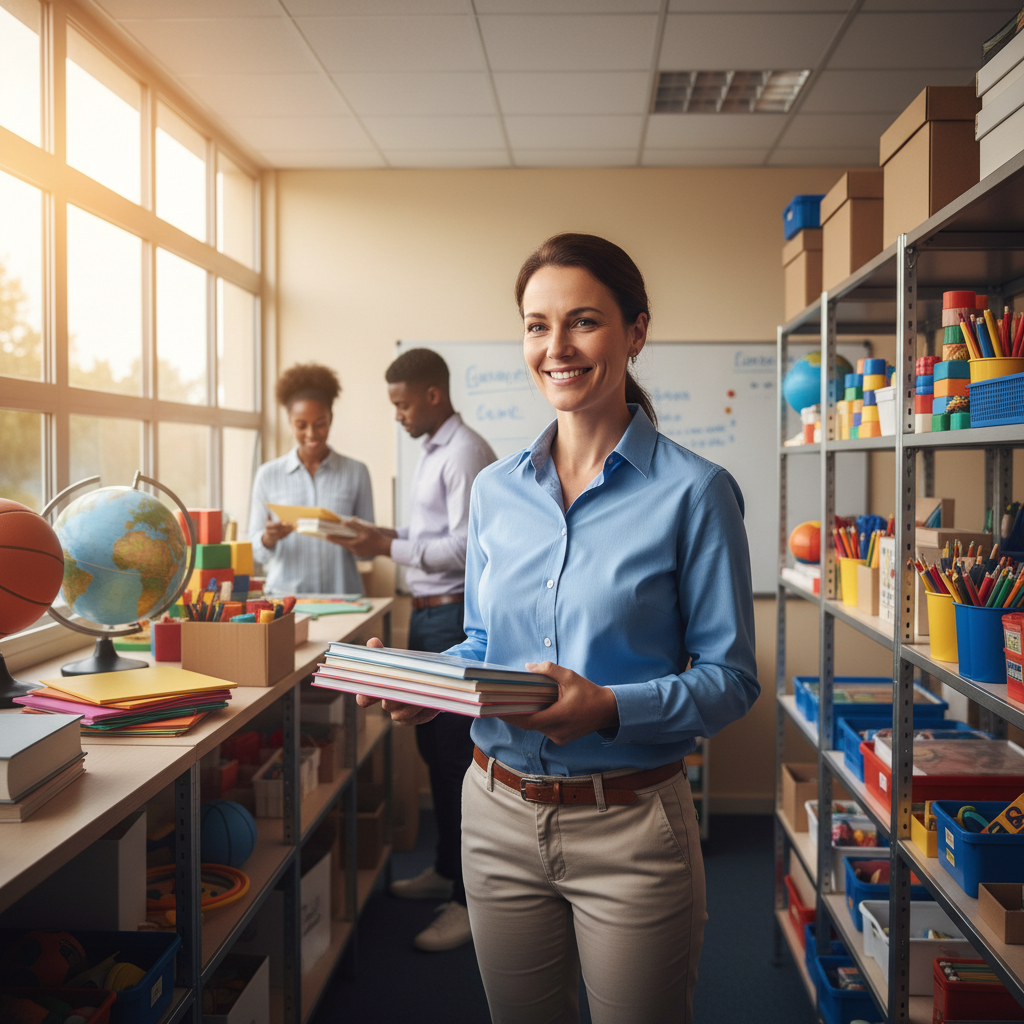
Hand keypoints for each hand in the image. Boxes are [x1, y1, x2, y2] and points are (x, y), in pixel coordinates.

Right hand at [261, 516, 293, 549]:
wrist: (268, 536)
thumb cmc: (270, 526)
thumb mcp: (268, 521)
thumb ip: (270, 516)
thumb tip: (271, 508)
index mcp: (267, 526)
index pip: (272, 525)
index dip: (277, 524)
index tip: (281, 521)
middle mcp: (270, 532)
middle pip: (278, 529)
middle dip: (284, 526)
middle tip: (289, 523)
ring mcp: (274, 536)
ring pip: (282, 533)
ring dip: (287, 529)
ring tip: (292, 526)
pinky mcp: (279, 538)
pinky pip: (284, 535)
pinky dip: (288, 532)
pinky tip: (292, 529)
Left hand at [331, 520, 395, 557]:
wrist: (386, 547)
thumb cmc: (377, 537)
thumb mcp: (365, 529)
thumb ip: (355, 525)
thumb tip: (344, 522)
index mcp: (354, 545)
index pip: (339, 541)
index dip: (332, 538)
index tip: (325, 535)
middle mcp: (354, 550)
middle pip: (342, 544)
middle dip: (336, 539)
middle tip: (330, 534)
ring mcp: (358, 552)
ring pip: (347, 546)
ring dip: (343, 540)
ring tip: (339, 535)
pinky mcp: (362, 553)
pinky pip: (352, 547)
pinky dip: (350, 542)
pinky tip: (351, 538)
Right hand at [355, 637, 439, 725]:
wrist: (424, 679)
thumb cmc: (402, 668)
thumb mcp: (393, 659)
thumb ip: (381, 653)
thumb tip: (372, 642)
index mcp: (377, 690)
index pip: (364, 698)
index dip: (367, 697)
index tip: (377, 690)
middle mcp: (386, 704)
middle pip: (388, 705)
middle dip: (398, 696)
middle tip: (409, 685)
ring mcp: (399, 714)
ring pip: (404, 714)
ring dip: (414, 702)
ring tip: (425, 689)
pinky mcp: (413, 719)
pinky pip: (417, 718)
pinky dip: (425, 709)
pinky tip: (431, 699)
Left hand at [498, 661, 618, 744]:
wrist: (608, 710)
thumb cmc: (589, 693)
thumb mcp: (570, 676)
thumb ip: (549, 670)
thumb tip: (529, 667)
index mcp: (559, 717)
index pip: (528, 721)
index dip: (511, 716)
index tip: (497, 709)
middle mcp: (558, 731)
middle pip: (530, 724)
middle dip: (516, 714)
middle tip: (502, 703)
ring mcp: (560, 737)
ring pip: (537, 727)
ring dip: (528, 716)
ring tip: (518, 703)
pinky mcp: (562, 739)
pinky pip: (545, 729)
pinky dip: (538, 719)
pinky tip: (536, 709)